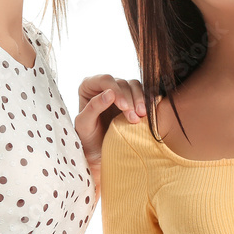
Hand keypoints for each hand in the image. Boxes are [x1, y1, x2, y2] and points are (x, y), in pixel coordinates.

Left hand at [73, 75, 147, 197]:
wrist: (99, 154)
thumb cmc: (88, 140)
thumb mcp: (84, 125)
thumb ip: (93, 107)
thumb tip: (110, 93)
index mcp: (89, 86)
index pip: (105, 79)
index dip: (117, 91)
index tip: (124, 108)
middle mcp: (105, 85)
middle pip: (122, 83)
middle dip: (130, 99)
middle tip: (134, 118)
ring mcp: (120, 91)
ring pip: (134, 86)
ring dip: (140, 100)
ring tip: (141, 116)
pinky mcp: (132, 98)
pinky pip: (143, 93)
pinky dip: (147, 101)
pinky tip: (148, 113)